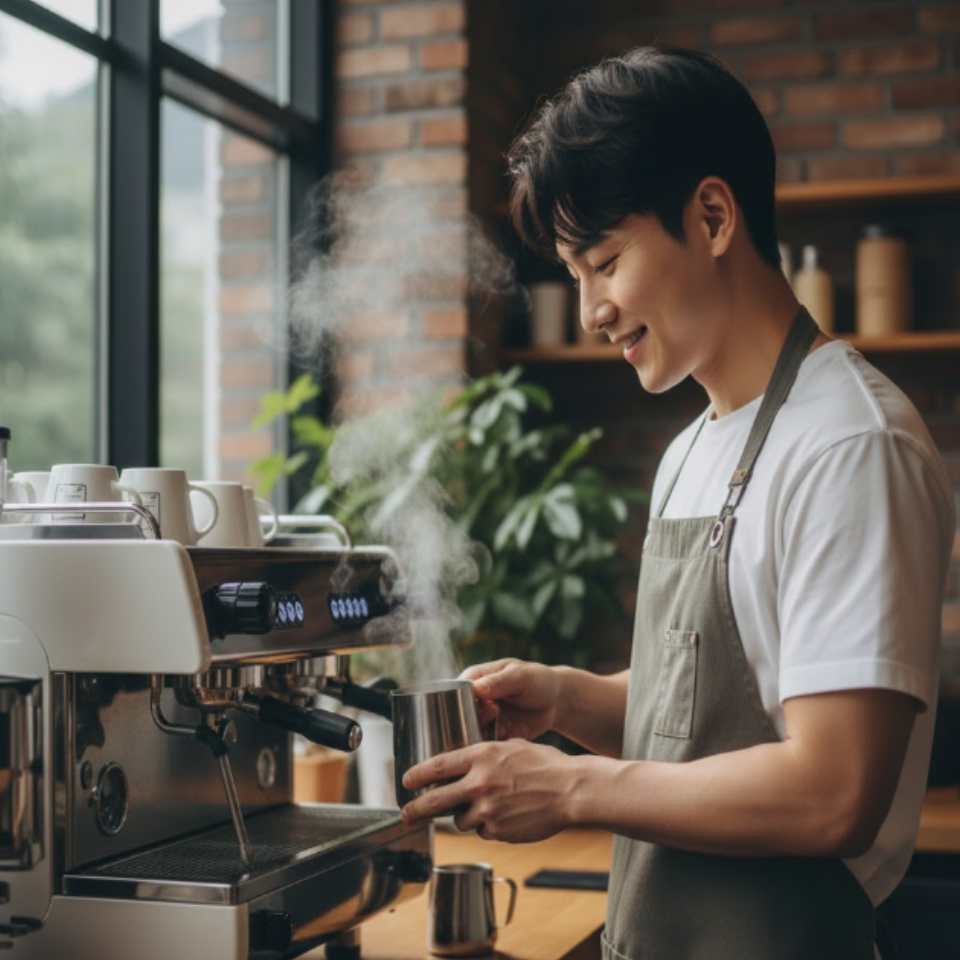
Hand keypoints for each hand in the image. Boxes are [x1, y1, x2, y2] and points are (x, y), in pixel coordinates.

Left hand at [399, 739, 575, 842]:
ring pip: (461, 819)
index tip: (406, 781)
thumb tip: (464, 764)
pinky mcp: (497, 831)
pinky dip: (490, 826)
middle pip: (435, 800)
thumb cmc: (545, 765)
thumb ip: (485, 756)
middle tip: (406, 814)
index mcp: (481, 756)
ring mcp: (487, 810)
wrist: (571, 790)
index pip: (438, 766)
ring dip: (468, 815)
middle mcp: (479, 783)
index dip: (417, 775)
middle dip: (415, 809)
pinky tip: (508, 815)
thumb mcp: (511, 747)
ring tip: (492, 805)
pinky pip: (484, 831)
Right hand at [461, 659, 563, 741]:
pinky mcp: (495, 738)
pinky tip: (509, 738)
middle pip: (460, 718)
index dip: (464, 702)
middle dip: (476, 720)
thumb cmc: (536, 679)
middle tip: (496, 712)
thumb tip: (477, 689)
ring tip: (504, 726)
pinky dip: (496, 747)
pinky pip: (487, 748)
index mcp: (474, 681)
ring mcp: (484, 722)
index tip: (486, 704)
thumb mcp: (520, 676)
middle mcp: (475, 703)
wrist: (556, 700)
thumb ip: (498, 682)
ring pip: (471, 735)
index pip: (456, 694)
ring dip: (486, 735)